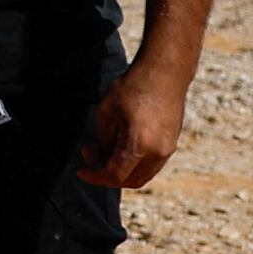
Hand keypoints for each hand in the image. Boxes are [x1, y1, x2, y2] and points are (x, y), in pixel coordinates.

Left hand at [79, 56, 189, 191]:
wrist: (165, 72)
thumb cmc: (133, 87)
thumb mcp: (106, 112)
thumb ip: (103, 140)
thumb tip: (101, 156)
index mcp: (139, 144)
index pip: (114, 175)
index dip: (94, 176)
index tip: (80, 170)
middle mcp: (157, 152)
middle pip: (128, 181)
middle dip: (105, 174)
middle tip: (90, 154)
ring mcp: (168, 150)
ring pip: (141, 176)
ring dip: (120, 172)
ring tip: (103, 149)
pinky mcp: (171, 144)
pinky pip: (150, 166)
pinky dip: (133, 166)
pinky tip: (119, 148)